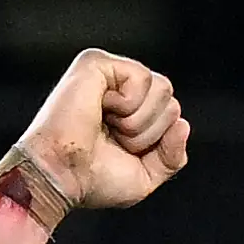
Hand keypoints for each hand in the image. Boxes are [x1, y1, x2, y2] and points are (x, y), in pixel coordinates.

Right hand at [18, 49, 188, 209]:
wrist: (60, 177)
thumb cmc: (92, 180)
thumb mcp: (145, 177)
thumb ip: (172, 156)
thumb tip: (183, 124)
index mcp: (129, 112)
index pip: (171, 116)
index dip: (157, 143)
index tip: (122, 152)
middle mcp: (119, 89)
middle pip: (171, 101)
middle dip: (150, 133)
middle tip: (114, 140)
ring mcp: (108, 73)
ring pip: (163, 88)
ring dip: (140, 122)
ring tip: (108, 127)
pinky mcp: (96, 63)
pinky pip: (143, 78)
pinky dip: (129, 105)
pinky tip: (101, 110)